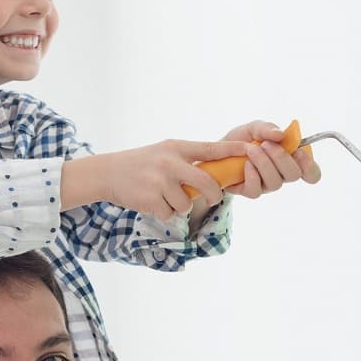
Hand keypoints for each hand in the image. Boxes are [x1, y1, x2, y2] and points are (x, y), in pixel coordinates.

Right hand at [95, 138, 255, 220]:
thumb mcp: (164, 152)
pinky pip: (170, 213)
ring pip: (186, 203)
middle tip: (213, 198)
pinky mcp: (150, 199)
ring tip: (165, 196)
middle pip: (207, 183)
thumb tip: (216, 175)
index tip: (252, 150)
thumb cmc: (141, 163)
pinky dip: (164, 212)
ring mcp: (160, 181)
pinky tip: (153, 202)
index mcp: (176, 147)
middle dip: (214, 194)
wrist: (108, 172)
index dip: (233, 150)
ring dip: (180, 205)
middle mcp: (170, 163)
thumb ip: (187, 159)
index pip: (211, 148)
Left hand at [219, 120, 320, 199]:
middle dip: (281, 158)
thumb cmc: (242, 139)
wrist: (217, 150)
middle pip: (294, 175)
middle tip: (266, 144)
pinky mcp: (250, 191)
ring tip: (252, 149)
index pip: (311, 172)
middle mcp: (281, 174)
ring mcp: (266, 185)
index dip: (310, 165)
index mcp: (290, 159)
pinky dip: (252, 175)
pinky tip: (245, 164)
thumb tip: (281, 134)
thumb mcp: (254, 127)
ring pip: (276, 183)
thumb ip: (267, 128)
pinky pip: (256, 191)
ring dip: (264, 163)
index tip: (298, 152)